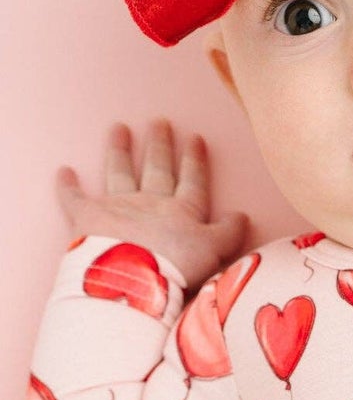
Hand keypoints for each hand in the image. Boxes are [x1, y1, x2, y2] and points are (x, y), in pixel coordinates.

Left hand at [54, 117, 250, 291]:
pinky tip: (63, 171)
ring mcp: (118, 206)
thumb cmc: (177, 268)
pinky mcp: (88, 217)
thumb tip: (242, 216)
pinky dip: (68, 185)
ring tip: (119, 128)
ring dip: (120, 150)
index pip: (192, 181)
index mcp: (182, 211)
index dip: (195, 161)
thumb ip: (228, 234)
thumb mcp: (214, 252)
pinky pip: (75, 198)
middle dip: (160, 145)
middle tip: (160, 122)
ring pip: (120, 172)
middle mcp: (150, 202)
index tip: (196, 138)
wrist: (134, 277)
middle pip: (157, 168)